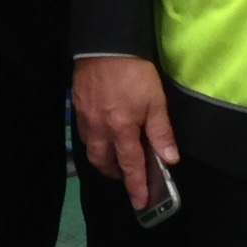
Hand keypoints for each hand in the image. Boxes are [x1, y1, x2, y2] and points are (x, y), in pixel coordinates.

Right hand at [74, 53, 176, 211]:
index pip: (130, 165)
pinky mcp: (77, 105)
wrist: (105, 44)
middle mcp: (100, 128)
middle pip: (103, 162)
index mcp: (122, 129)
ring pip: (90, 148)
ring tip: (114, 154)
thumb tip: (170, 159)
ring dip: (102, 158)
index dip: (136, 186)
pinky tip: (102, 132)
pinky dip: (94, 140)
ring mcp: (85, 117)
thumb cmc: (135, 72)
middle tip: (127, 174)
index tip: (140, 202)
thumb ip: (161, 132)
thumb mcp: (156, 101)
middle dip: (115, 173)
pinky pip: (83, 132)